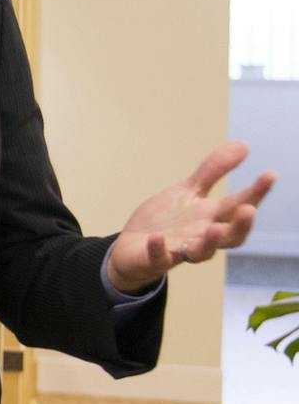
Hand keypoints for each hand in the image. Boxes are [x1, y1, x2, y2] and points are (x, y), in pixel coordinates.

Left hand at [109, 140, 277, 292]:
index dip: (256, 192)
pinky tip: (156, 238)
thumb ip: (214, 171)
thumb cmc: (167, 221)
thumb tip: (244, 145)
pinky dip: (158, 249)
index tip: (270, 174)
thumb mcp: (188, 191)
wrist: (132, 247)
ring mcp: (179, 249)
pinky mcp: (155, 259)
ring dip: (209, 242)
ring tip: (213, 229)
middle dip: (241, 224)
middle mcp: (201, 236)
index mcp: (211, 217)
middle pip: (230, 235)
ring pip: (201, 252)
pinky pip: (159, 257)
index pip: (239, 205)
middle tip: (249, 209)